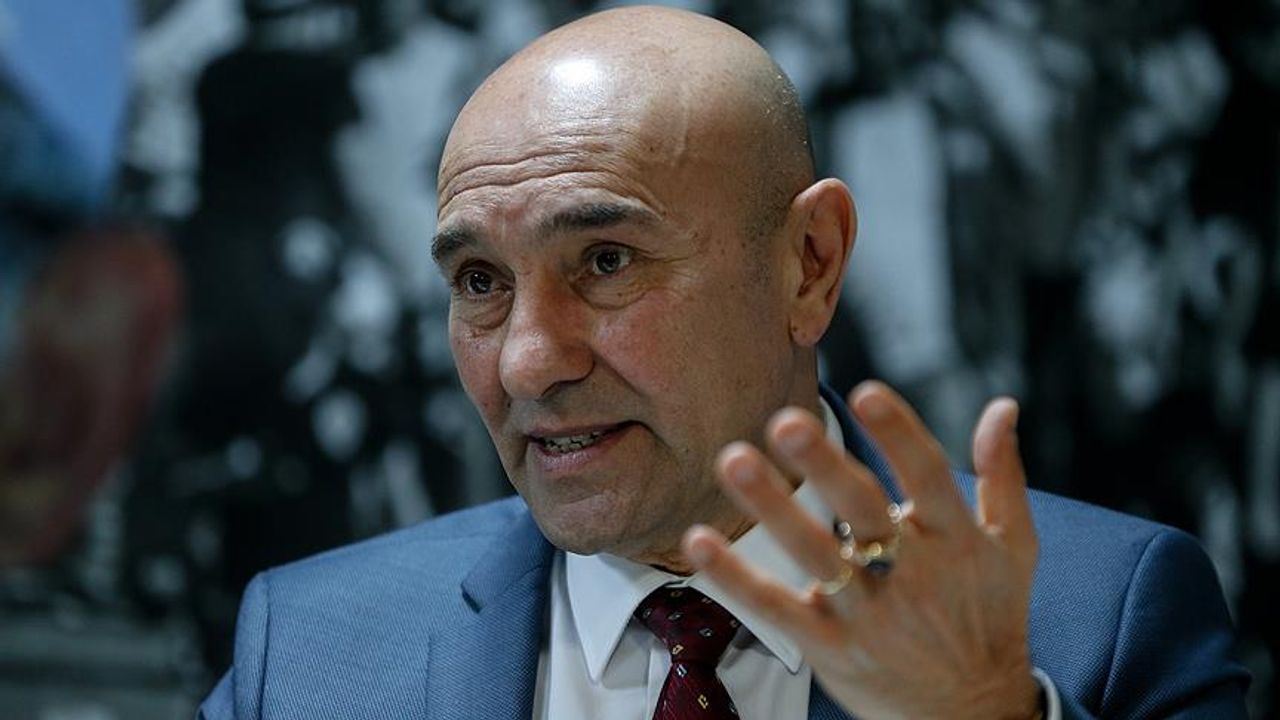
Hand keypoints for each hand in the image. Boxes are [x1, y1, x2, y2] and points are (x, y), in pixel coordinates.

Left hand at [683, 381, 1040, 719]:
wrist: (974, 714)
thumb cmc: (990, 617)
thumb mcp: (1014, 547)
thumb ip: (1002, 474)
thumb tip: (1002, 406)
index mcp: (957, 541)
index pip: (929, 478)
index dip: (900, 435)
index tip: (866, 394)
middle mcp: (914, 575)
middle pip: (864, 513)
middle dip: (826, 466)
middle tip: (785, 422)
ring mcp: (870, 615)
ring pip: (815, 556)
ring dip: (772, 509)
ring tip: (734, 461)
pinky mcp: (832, 649)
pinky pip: (776, 609)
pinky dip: (735, 578)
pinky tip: (698, 541)